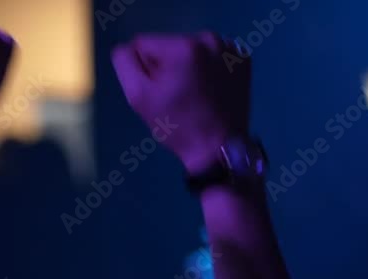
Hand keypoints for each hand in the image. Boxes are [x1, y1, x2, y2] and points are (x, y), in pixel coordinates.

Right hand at [112, 33, 251, 173]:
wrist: (218, 149)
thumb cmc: (176, 126)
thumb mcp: (138, 97)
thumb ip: (125, 63)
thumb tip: (128, 48)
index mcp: (183, 46)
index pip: (144, 44)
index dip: (144, 70)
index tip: (158, 92)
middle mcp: (209, 39)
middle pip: (169, 46)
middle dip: (166, 67)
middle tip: (176, 96)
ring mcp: (229, 48)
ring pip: (190, 50)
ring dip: (186, 68)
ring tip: (194, 94)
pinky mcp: (242, 59)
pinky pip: (211, 56)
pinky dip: (207, 69)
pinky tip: (210, 90)